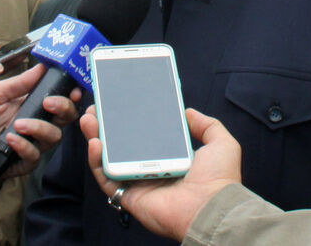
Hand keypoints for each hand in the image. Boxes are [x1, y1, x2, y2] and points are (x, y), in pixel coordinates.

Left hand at [0, 62, 81, 179]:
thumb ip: (20, 82)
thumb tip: (41, 67)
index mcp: (31, 106)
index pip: (60, 102)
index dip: (71, 97)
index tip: (73, 89)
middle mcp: (34, 126)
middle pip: (64, 121)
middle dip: (63, 110)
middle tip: (50, 103)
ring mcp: (27, 146)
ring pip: (52, 140)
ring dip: (39, 128)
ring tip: (20, 123)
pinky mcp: (17, 165)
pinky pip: (32, 158)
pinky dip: (24, 147)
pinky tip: (11, 139)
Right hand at [81, 106, 241, 241]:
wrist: (211, 207)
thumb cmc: (218, 179)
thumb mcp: (220, 142)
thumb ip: (207, 125)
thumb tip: (189, 112)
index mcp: (170, 157)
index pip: (144, 135)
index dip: (130, 120)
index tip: (119, 103)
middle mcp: (152, 169)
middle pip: (122, 145)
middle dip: (107, 126)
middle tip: (96, 109)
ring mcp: (138, 183)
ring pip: (109, 159)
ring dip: (96, 138)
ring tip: (89, 119)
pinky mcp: (129, 197)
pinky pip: (107, 179)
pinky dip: (97, 162)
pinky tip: (95, 143)